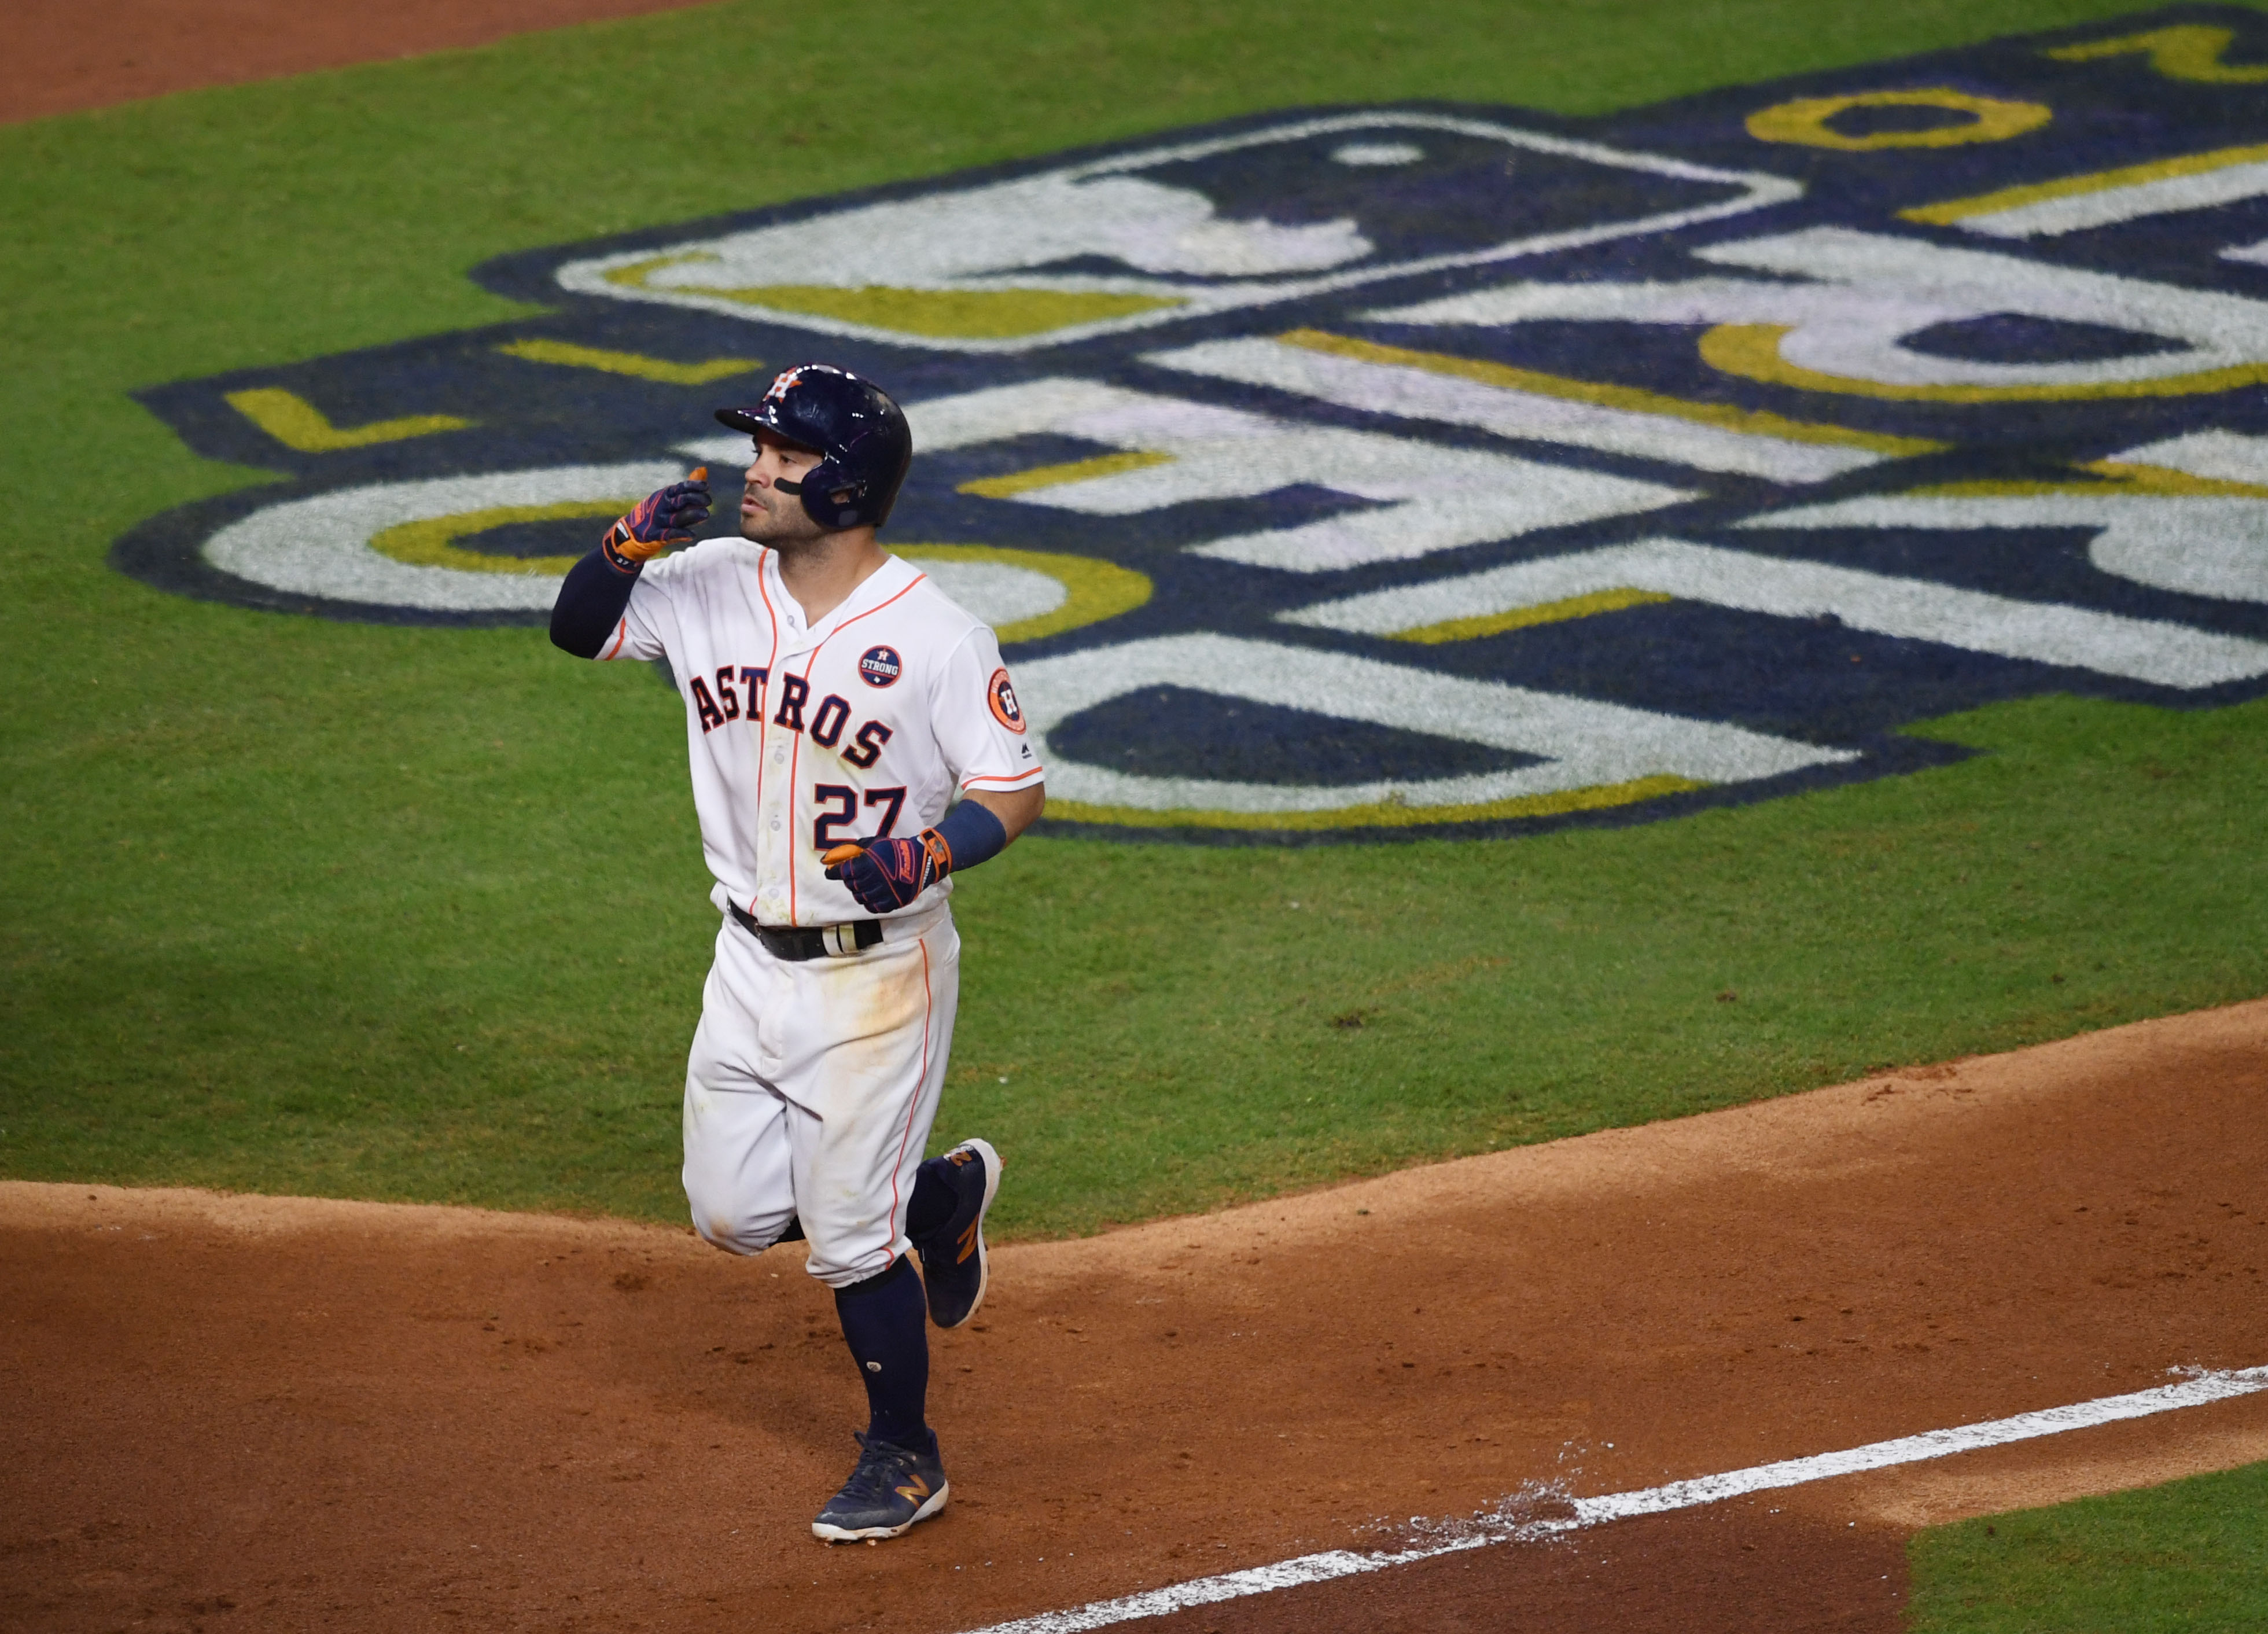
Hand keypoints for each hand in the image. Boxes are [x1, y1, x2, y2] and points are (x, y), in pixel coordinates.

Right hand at [601, 468, 709, 571]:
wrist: (633, 529)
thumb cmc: (659, 511)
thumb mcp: (670, 497)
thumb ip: (688, 487)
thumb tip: (703, 470)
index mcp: (666, 494)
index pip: (681, 488)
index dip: (693, 486)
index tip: (706, 486)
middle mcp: (662, 505)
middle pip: (680, 501)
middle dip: (694, 499)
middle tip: (708, 501)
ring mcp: (659, 520)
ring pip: (677, 517)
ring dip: (691, 515)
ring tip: (706, 514)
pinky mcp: (656, 534)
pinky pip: (669, 534)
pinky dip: (680, 534)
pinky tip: (692, 534)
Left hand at [823, 832, 952, 913]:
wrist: (921, 861)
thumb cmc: (895, 849)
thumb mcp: (874, 843)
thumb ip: (854, 849)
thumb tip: (831, 857)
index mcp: (868, 864)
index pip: (843, 871)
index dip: (834, 873)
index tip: (830, 873)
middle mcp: (873, 880)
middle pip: (850, 885)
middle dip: (849, 880)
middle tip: (853, 875)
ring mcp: (883, 893)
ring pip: (860, 897)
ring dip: (858, 891)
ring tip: (864, 884)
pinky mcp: (891, 902)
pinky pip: (872, 907)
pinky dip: (869, 902)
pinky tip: (872, 894)